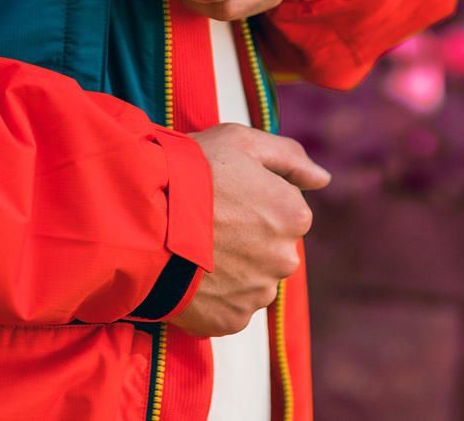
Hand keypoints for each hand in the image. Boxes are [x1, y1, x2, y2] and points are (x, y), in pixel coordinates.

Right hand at [170, 124, 329, 336]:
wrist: (140, 220)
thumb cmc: (189, 174)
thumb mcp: (241, 142)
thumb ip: (289, 157)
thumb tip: (323, 178)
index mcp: (294, 215)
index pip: (283, 210)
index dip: (249, 200)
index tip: (221, 196)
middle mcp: (285, 258)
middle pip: (270, 248)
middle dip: (245, 238)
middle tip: (205, 224)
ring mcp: (258, 293)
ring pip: (251, 279)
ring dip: (230, 268)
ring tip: (192, 250)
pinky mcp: (231, 320)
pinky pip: (229, 308)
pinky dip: (213, 296)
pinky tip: (189, 274)